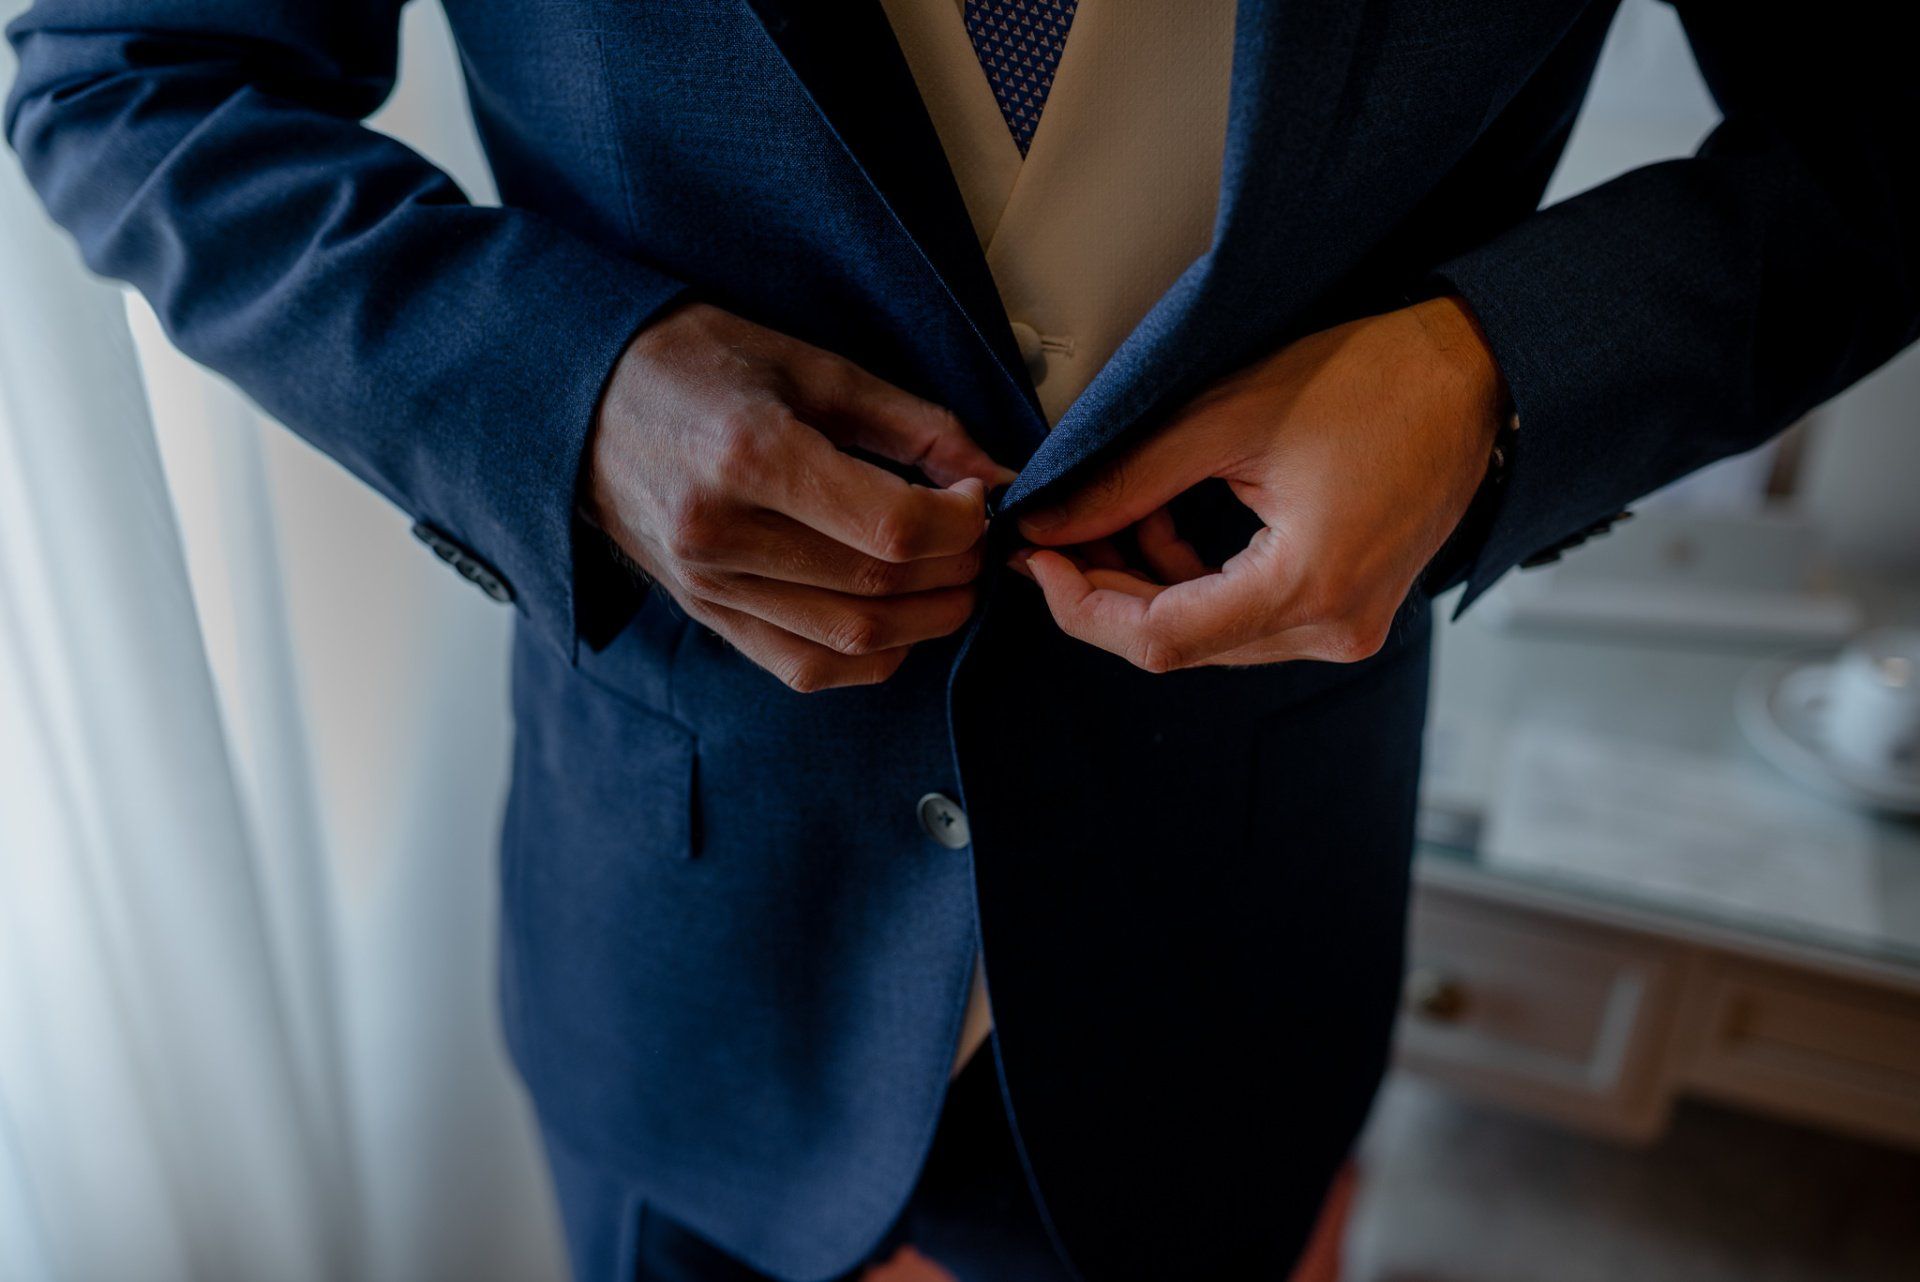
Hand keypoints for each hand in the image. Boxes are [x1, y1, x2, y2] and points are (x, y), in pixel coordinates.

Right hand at [584, 302, 1015, 690]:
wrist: (580, 401)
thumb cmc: (695, 365)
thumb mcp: (809, 366)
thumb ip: (912, 426)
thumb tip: (994, 476)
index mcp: (749, 455)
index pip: (889, 528)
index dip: (960, 524)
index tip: (977, 498)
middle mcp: (721, 533)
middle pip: (879, 586)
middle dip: (955, 570)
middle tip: (975, 537)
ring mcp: (707, 586)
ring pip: (854, 639)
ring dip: (927, 618)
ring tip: (948, 574)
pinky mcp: (705, 616)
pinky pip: (809, 666)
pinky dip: (872, 654)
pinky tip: (896, 613)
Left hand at [1013, 297, 1503, 670]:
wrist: (1474, 368)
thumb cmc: (1373, 377)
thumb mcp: (1226, 417)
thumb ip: (1126, 482)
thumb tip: (1048, 524)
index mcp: (1311, 588)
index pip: (1162, 640)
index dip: (1083, 607)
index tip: (1036, 559)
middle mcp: (1334, 630)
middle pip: (1182, 644)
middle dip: (1107, 588)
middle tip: (1058, 531)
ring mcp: (1347, 626)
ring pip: (1209, 634)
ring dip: (1148, 581)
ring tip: (1115, 512)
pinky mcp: (1348, 607)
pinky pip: (1246, 616)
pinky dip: (1193, 578)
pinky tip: (1166, 523)